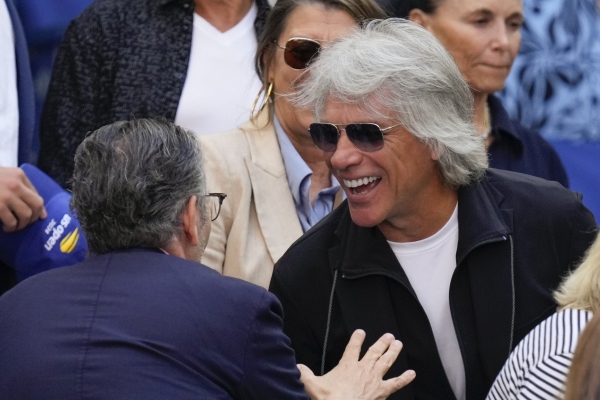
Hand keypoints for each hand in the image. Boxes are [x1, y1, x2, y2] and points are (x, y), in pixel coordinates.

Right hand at [0, 167, 46, 231]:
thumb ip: (21, 187)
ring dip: (21, 224)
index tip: (37, 217)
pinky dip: (11, 227)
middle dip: (33, 218)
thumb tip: (40, 211)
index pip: (38, 196)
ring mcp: (6, 195)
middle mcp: (16, 184)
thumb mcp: (6, 175)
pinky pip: (12, 221)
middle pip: (36, 206)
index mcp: (19, 175)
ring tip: (14, 226)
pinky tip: (6, 226)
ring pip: (26, 215)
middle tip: (24, 223)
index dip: (38, 210)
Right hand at [298, 330, 414, 399]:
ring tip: (398, 344)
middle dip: (382, 342)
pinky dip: (405, 378)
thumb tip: (296, 367)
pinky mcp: (382, 391)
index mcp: (348, 366)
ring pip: (386, 362)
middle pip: (374, 352)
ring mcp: (375, 379)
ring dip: (393, 352)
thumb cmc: (329, 398)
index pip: (353, 348)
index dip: (357, 338)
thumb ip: (304, 374)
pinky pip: (396, 383)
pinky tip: (412, 373)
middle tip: (388, 335)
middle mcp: (363, 369)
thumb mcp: (312, 385)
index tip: (361, 331)